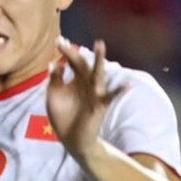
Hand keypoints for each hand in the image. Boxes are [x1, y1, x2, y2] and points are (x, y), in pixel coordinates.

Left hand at [45, 40, 125, 157]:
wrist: (71, 139)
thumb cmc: (63, 116)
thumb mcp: (54, 97)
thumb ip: (54, 81)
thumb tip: (53, 63)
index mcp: (76, 80)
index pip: (73, 62)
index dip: (66, 52)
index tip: (59, 40)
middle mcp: (87, 83)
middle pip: (82, 64)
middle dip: (73, 54)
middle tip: (65, 42)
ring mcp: (95, 93)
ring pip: (98, 74)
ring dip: (99, 60)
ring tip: (100, 45)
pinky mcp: (100, 105)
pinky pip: (111, 97)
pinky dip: (119, 90)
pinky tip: (127, 84)